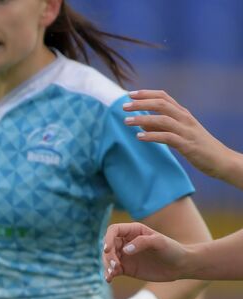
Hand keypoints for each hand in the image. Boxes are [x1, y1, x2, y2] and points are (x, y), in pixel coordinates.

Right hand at [103, 222, 190, 282]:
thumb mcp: (160, 242)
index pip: (113, 230)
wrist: (180, 266)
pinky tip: (109, 279)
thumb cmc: (172, 250)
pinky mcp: (126, 268)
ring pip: (108, 259)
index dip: (107, 239)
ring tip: (112, 273)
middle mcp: (127, 242)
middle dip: (108, 256)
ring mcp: (125, 256)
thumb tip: (125, 250)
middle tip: (115, 265)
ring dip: (107, 266)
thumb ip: (142, 242)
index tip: (107, 250)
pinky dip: (108, 274)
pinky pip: (112, 270)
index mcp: (134, 231)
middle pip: (108, 246)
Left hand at [124, 90, 241, 180]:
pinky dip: (152, 135)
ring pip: (163, 119)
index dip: (146, 94)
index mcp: (183, 114)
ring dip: (142, 119)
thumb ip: (161, 127)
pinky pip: (167, 137)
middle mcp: (185, 118)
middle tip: (123, 106)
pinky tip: (139, 137)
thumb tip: (141, 122)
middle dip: (141, 103)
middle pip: (162, 104)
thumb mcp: (178, 133)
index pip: (164, 97)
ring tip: (126, 121)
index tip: (130, 94)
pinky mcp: (187, 144)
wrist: (220, 160)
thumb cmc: (197, 146)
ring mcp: (186, 130)